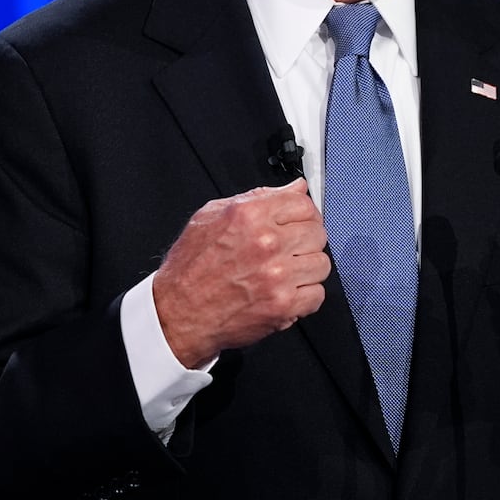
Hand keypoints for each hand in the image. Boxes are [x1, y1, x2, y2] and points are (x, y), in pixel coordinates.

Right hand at [152, 178, 330, 367]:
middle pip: (317, 232)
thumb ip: (258, 197)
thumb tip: (294, 187)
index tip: (299, 221)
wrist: (178, 312)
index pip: (304, 203)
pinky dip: (305, 296)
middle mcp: (267, 243)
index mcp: (250, 215)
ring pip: (321, 264)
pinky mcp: (283, 305)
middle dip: (306, 240)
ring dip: (307, 268)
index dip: (304, 213)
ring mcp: (277, 275)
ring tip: (287, 272)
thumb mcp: (212, 215)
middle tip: (290, 249)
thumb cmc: (190, 267)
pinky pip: (317, 295)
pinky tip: (286, 292)